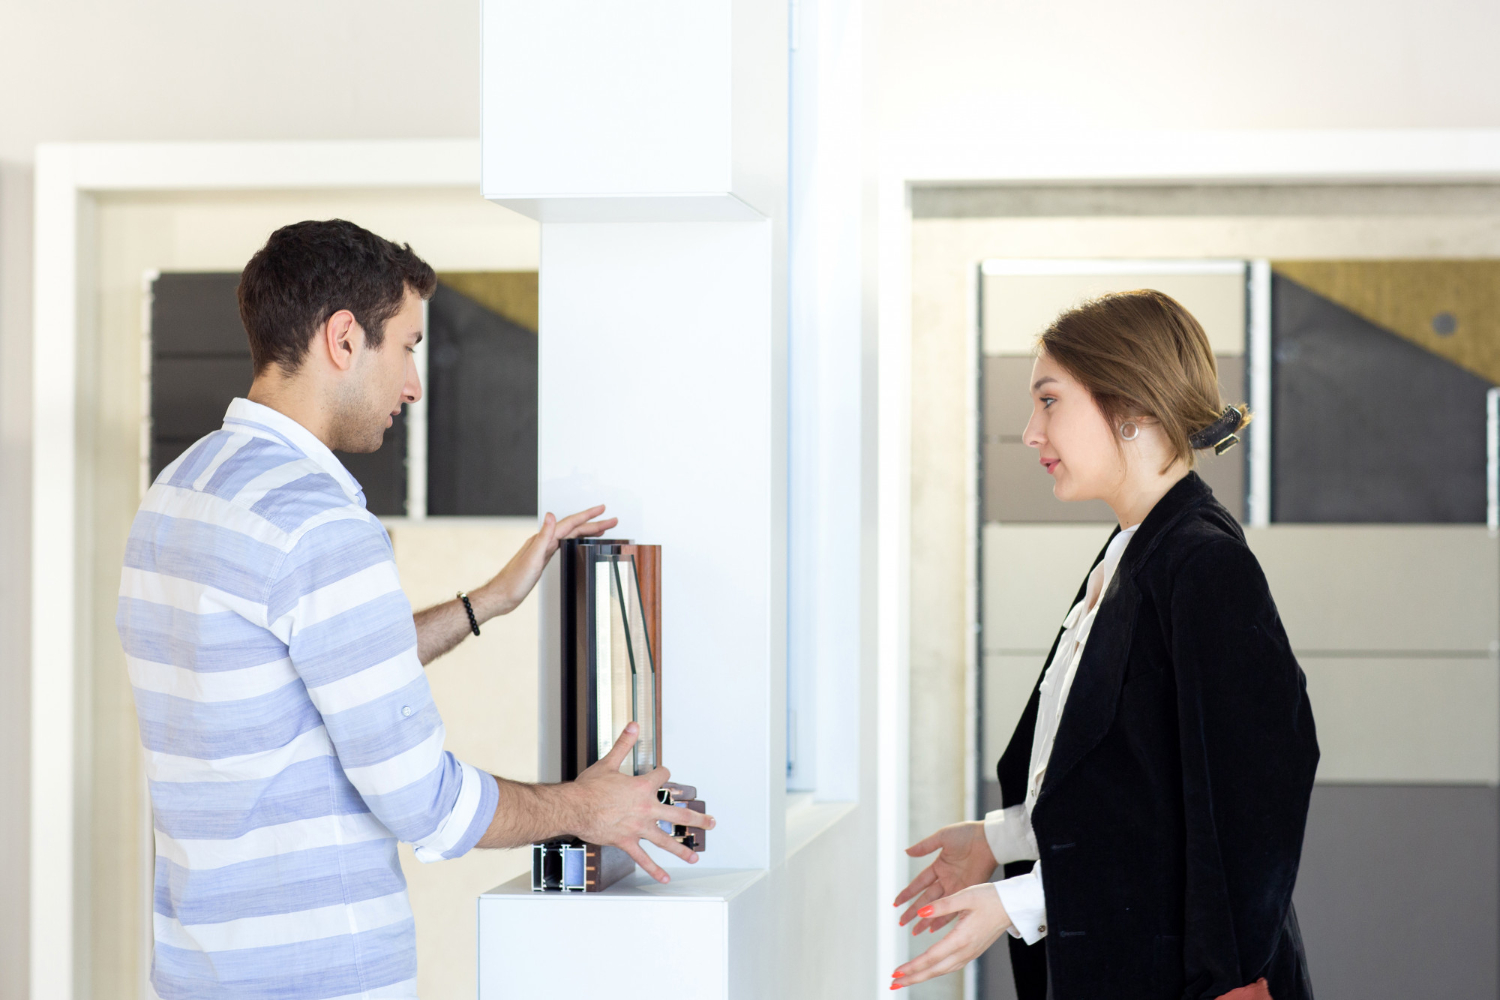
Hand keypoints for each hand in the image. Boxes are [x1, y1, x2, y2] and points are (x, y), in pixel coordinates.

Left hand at [474, 505, 617, 617]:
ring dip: (586, 530)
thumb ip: (543, 536)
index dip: (587, 516)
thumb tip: (551, 515)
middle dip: (593, 523)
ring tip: (600, 528)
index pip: (570, 524)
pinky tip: (577, 542)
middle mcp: (543, 542)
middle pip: (573, 528)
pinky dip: (575, 540)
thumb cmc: (514, 581)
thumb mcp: (532, 558)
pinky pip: (564, 544)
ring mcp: (543, 550)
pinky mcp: (542, 559)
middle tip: (611, 520)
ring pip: (570, 535)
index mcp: (543, 540)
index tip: (602, 510)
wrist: (502, 595)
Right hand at [568, 722, 714, 883]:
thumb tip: (633, 726)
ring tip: (694, 857)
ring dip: (682, 849)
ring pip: (666, 840)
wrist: (574, 807)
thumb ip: (624, 744)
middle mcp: (646, 808)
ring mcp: (638, 827)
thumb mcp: (608, 762)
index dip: (662, 773)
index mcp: (642, 787)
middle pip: (678, 814)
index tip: (662, 774)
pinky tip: (664, 878)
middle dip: (697, 818)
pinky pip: (643, 858)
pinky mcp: (627, 841)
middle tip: (711, 823)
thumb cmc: (589, 787)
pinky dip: (654, 869)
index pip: (663, 777)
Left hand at [890, 884, 1010, 988]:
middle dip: (912, 978)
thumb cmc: (990, 898)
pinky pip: (950, 966)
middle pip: (934, 970)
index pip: (932, 957)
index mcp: (962, 938)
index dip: (913, 966)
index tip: (897, 972)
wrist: (1012, 905)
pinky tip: (927, 970)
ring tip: (905, 978)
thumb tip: (920, 911)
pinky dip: (935, 970)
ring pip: (942, 970)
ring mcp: (970, 953)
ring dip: (922, 976)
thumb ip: (941, 905)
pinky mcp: (972, 951)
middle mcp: (966, 950)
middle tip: (893, 983)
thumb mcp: (965, 896)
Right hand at [894, 822, 997, 934]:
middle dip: (912, 911)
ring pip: (937, 907)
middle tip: (901, 923)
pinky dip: (943, 920)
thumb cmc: (967, 834)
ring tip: (915, 931)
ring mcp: (956, 888)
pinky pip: (953, 909)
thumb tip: (906, 852)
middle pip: (925, 899)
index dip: (907, 893)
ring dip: (926, 919)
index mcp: (938, 866)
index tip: (896, 903)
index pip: (919, 883)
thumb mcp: (943, 837)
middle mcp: (946, 879)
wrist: (989, 839)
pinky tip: (934, 930)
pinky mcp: (967, 893)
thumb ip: (925, 846)